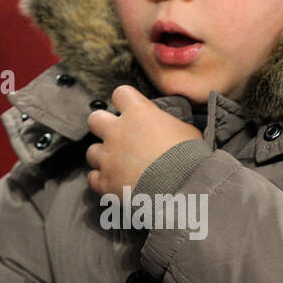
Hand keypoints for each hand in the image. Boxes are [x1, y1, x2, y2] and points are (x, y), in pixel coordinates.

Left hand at [85, 85, 201, 197]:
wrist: (183, 189)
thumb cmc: (190, 158)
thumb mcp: (187, 131)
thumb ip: (169, 125)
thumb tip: (168, 128)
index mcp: (138, 113)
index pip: (121, 93)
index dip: (125, 101)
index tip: (131, 109)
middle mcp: (117, 132)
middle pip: (94, 119)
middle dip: (103, 126)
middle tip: (117, 137)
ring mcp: (108, 158)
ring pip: (91, 152)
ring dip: (103, 157)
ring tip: (118, 165)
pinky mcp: (105, 182)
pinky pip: (93, 178)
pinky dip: (102, 181)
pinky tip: (114, 184)